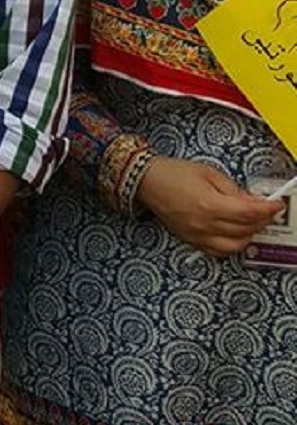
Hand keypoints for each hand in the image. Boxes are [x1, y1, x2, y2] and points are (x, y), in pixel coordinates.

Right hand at [137, 156, 283, 257]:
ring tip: (252, 223)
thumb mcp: (209, 173)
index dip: (267, 209)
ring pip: (235, 246)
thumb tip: (251, 201)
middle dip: (261, 220)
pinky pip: (219, 251)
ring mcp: (197, 235)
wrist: (148, 182)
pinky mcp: (192, 241)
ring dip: (249, 235)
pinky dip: (232, 246)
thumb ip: (233, 189)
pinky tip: (235, 234)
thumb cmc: (174, 174)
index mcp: (209, 204)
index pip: (249, 212)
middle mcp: (204, 224)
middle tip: (266, 211)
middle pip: (245, 230)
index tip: (276, 204)